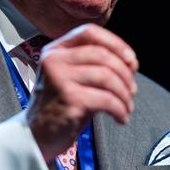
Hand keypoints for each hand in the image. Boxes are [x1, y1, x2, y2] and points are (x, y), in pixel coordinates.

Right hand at [26, 23, 138, 162]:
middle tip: (133, 90)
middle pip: (102, 55)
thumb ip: (95, 64)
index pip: (89, 32)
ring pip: (107, 76)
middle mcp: (54, 61)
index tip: (131, 60)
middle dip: (125, 73)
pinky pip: (106, 99)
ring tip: (127, 106)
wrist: (37, 137)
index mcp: (55, 50)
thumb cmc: (61, 106)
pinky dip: (120, 109)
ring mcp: (59, 79)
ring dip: (124, 93)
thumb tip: (130, 61)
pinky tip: (122, 118)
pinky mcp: (69, 100)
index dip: (116, 43)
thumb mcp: (73, 77)